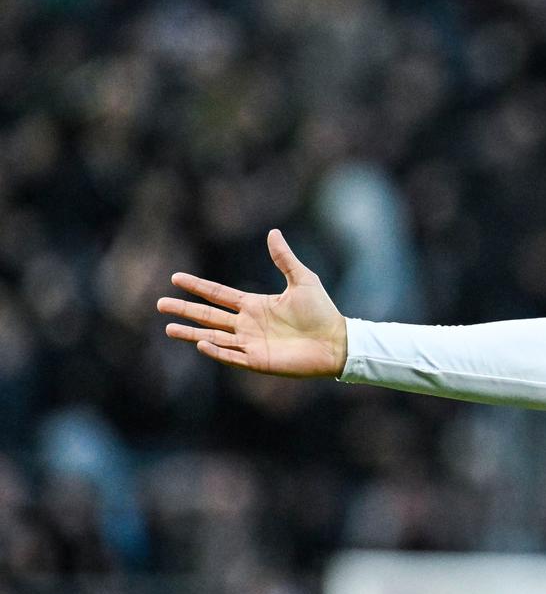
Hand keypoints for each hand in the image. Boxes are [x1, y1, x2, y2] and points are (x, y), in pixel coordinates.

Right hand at [157, 230, 347, 377]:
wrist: (337, 342)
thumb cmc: (322, 312)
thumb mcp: (303, 280)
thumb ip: (284, 259)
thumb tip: (273, 232)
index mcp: (255, 305)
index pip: (218, 294)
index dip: (198, 286)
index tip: (175, 278)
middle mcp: (248, 324)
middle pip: (208, 316)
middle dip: (184, 309)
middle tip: (160, 304)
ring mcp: (251, 344)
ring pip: (213, 337)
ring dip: (191, 333)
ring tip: (168, 328)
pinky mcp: (258, 361)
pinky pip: (231, 356)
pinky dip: (216, 350)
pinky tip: (201, 343)